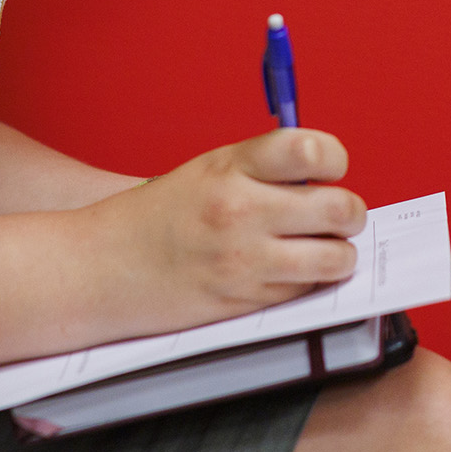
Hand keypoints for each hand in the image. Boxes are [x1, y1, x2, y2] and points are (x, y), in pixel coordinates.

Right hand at [83, 129, 367, 332]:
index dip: (336, 160)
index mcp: (231, 166)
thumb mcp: (206, 171)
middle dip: (350, 214)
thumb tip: (323, 180)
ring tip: (326, 250)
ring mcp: (244, 258)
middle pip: (339, 208)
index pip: (310, 150)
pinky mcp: (244, 300)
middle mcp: (240, 209)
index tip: (333, 170)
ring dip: (340, 255)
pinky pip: (305, 291)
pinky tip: (290, 273)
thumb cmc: (156, 217)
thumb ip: (263, 170)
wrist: (100, 267)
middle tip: (341, 216)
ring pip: (335, 258)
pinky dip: (309, 283)